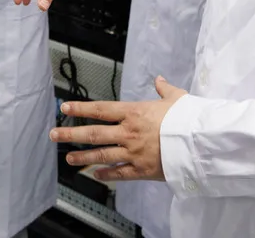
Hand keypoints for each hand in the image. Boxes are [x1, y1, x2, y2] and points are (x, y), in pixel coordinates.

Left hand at [49, 76, 185, 181]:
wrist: (199, 142)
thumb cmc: (187, 119)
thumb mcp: (176, 98)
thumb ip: (164, 89)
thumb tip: (159, 79)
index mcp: (134, 112)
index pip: (100, 109)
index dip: (80, 108)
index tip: (65, 107)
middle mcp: (128, 132)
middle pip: (93, 133)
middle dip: (71, 133)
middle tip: (55, 134)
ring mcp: (133, 152)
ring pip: (101, 154)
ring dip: (83, 156)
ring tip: (69, 158)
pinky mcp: (141, 169)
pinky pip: (119, 173)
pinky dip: (106, 174)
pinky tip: (96, 174)